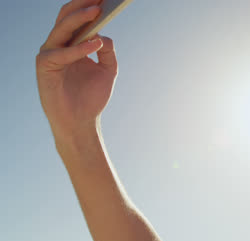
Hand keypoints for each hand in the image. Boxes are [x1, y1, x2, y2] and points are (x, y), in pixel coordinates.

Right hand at [36, 0, 117, 139]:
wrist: (81, 122)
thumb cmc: (92, 98)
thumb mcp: (107, 70)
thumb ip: (107, 51)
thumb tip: (104, 35)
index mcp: (70, 45)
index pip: (76, 19)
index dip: (87, 6)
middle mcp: (57, 46)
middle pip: (66, 18)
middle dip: (82, 5)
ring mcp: (49, 55)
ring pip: (61, 30)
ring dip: (79, 19)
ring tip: (97, 10)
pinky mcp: (44, 68)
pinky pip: (61, 54)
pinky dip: (79, 48)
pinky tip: (95, 42)